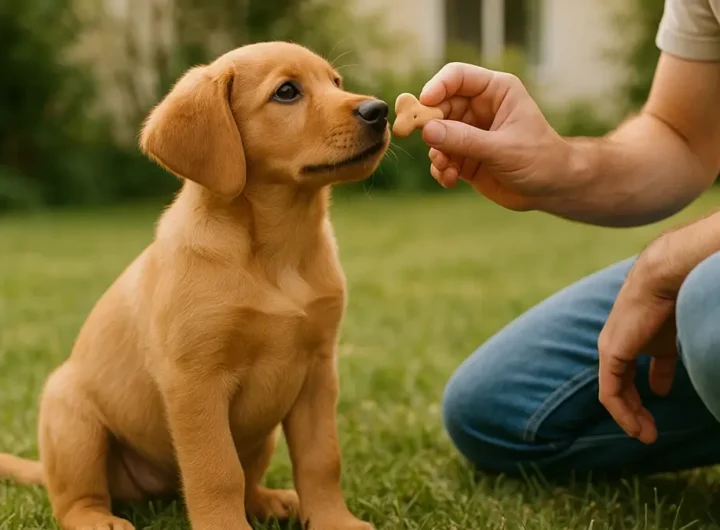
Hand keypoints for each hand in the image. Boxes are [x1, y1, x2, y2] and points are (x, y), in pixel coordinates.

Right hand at [419, 62, 571, 209]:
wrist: (551, 189)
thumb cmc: (540, 159)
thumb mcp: (503, 148)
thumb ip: (465, 140)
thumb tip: (428, 130)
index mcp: (495, 91)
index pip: (457, 77)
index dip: (437, 87)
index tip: (423, 103)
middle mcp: (479, 108)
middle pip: (439, 106)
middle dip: (428, 125)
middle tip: (418, 139)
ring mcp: (469, 133)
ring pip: (436, 135)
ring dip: (436, 152)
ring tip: (446, 167)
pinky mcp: (464, 157)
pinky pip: (441, 158)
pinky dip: (441, 169)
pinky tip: (450, 179)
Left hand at [597, 240, 678, 444]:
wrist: (665, 277)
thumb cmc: (680, 296)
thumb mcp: (676, 333)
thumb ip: (670, 356)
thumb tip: (668, 381)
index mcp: (635, 338)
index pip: (633, 370)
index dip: (646, 389)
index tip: (660, 402)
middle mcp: (618, 344)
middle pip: (623, 384)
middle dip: (636, 410)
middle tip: (650, 433)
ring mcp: (611, 349)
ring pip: (615, 392)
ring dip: (630, 416)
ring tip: (645, 435)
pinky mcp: (611, 354)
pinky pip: (610, 391)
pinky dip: (622, 411)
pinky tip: (634, 426)